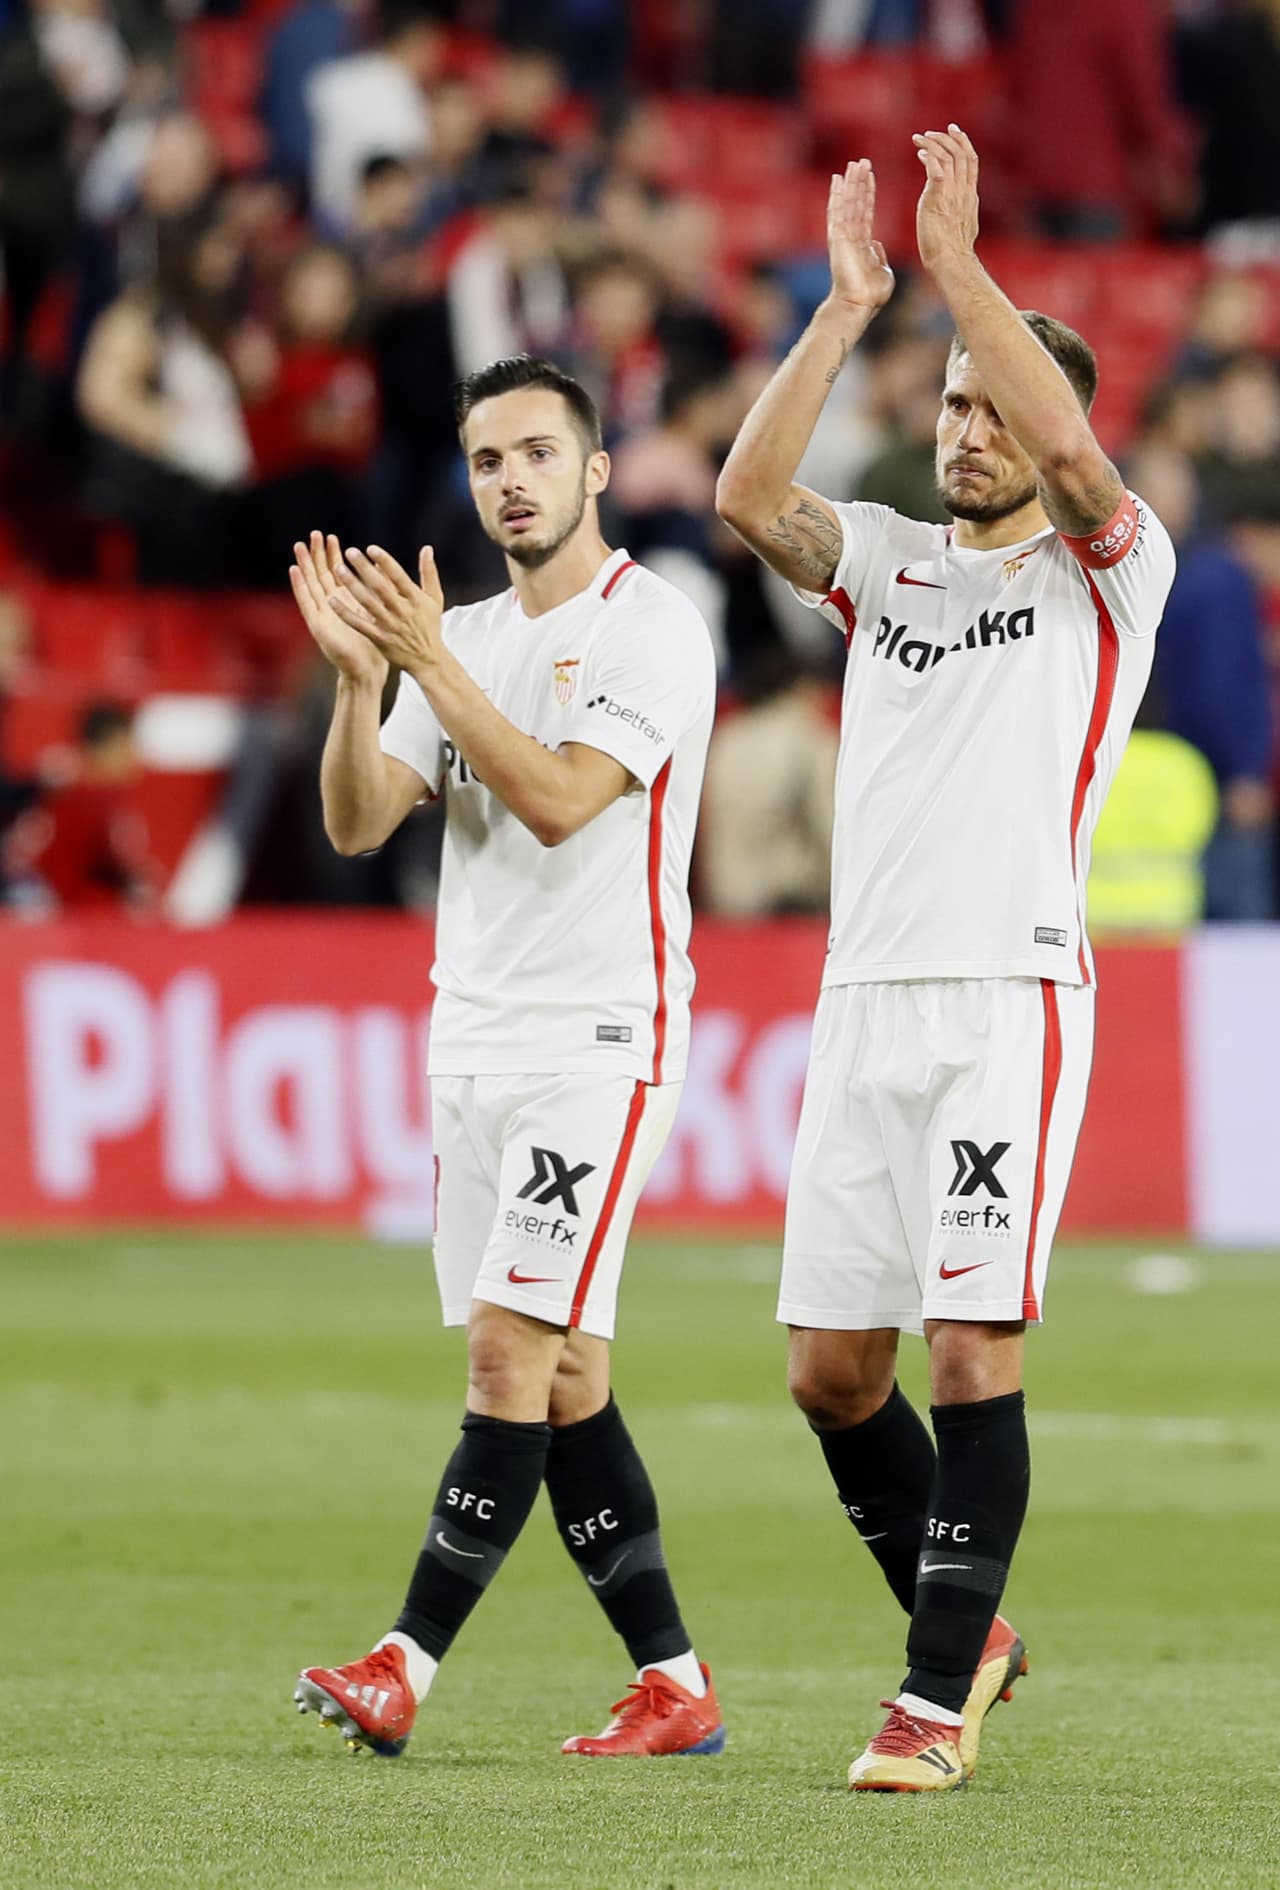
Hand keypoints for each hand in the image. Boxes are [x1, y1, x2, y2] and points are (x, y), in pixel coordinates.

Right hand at [289, 531, 387, 686]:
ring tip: (299, 546)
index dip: (333, 555)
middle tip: (314, 533)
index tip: (331, 536)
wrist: (368, 670)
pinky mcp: (316, 625)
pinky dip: (299, 586)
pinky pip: (306, 602)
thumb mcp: (377, 611)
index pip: (336, 572)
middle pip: (321, 574)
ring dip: (305, 565)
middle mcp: (331, 605)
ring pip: (310, 584)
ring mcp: (322, 614)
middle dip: (317, 554)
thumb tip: (382, 565)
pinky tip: (295, 570)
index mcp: (346, 601)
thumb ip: (377, 588)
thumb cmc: (375, 644)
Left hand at [330, 544, 445, 679]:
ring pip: (368, 603)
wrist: (427, 660)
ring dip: (352, 585)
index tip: (371, 548)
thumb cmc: (430, 626)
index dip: (385, 562)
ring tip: (338, 568)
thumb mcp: (435, 598)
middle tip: (350, 552)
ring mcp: (389, 625)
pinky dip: (345, 613)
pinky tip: (332, 600)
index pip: (399, 577)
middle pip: (380, 587)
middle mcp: (402, 611)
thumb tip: (427, 548)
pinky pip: (359, 624)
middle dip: (365, 569)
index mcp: (416, 599)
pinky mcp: (379, 639)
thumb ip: (429, 573)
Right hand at [826, 159, 894, 314]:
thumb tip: (876, 245)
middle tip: (862, 162)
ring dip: (850, 183)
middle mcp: (850, 237)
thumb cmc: (871, 294)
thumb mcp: (883, 271)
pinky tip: (837, 179)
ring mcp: (842, 236)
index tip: (870, 176)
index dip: (868, 193)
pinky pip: (837, 211)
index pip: (865, 212)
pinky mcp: (836, 238)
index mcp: (862, 243)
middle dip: (859, 183)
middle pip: (855, 203)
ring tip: (854, 164)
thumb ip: (879, 256)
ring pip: (847, 203)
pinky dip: (837, 195)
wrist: (858, 304)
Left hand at [913, 123, 979, 275]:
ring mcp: (952, 194)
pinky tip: (921, 153)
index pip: (971, 160)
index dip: (963, 142)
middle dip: (947, 137)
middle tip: (932, 131)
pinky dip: (929, 158)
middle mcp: (963, 191)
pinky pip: (936, 170)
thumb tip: (959, 210)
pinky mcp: (937, 199)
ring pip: (948, 157)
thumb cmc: (952, 253)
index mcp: (969, 196)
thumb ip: (961, 211)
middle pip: (961, 153)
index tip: (954, 130)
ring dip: (933, 144)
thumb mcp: (962, 225)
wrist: (951, 263)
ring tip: (919, 139)